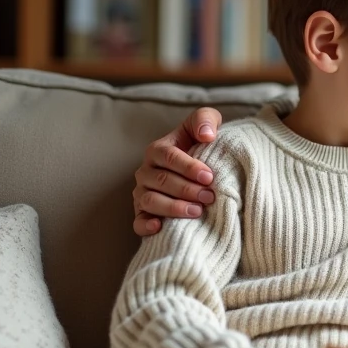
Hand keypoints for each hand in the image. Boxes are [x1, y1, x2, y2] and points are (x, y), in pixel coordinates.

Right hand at [132, 107, 223, 235]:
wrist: (200, 171)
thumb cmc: (202, 145)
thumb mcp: (206, 124)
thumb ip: (205, 119)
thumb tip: (207, 135)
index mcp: (158, 150)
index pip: (168, 157)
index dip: (188, 167)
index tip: (208, 177)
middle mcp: (146, 172)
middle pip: (161, 181)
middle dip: (186, 190)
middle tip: (209, 197)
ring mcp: (142, 193)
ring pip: (150, 201)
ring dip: (173, 207)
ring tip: (197, 211)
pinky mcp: (143, 214)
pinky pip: (138, 222)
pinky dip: (146, 226)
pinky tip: (160, 227)